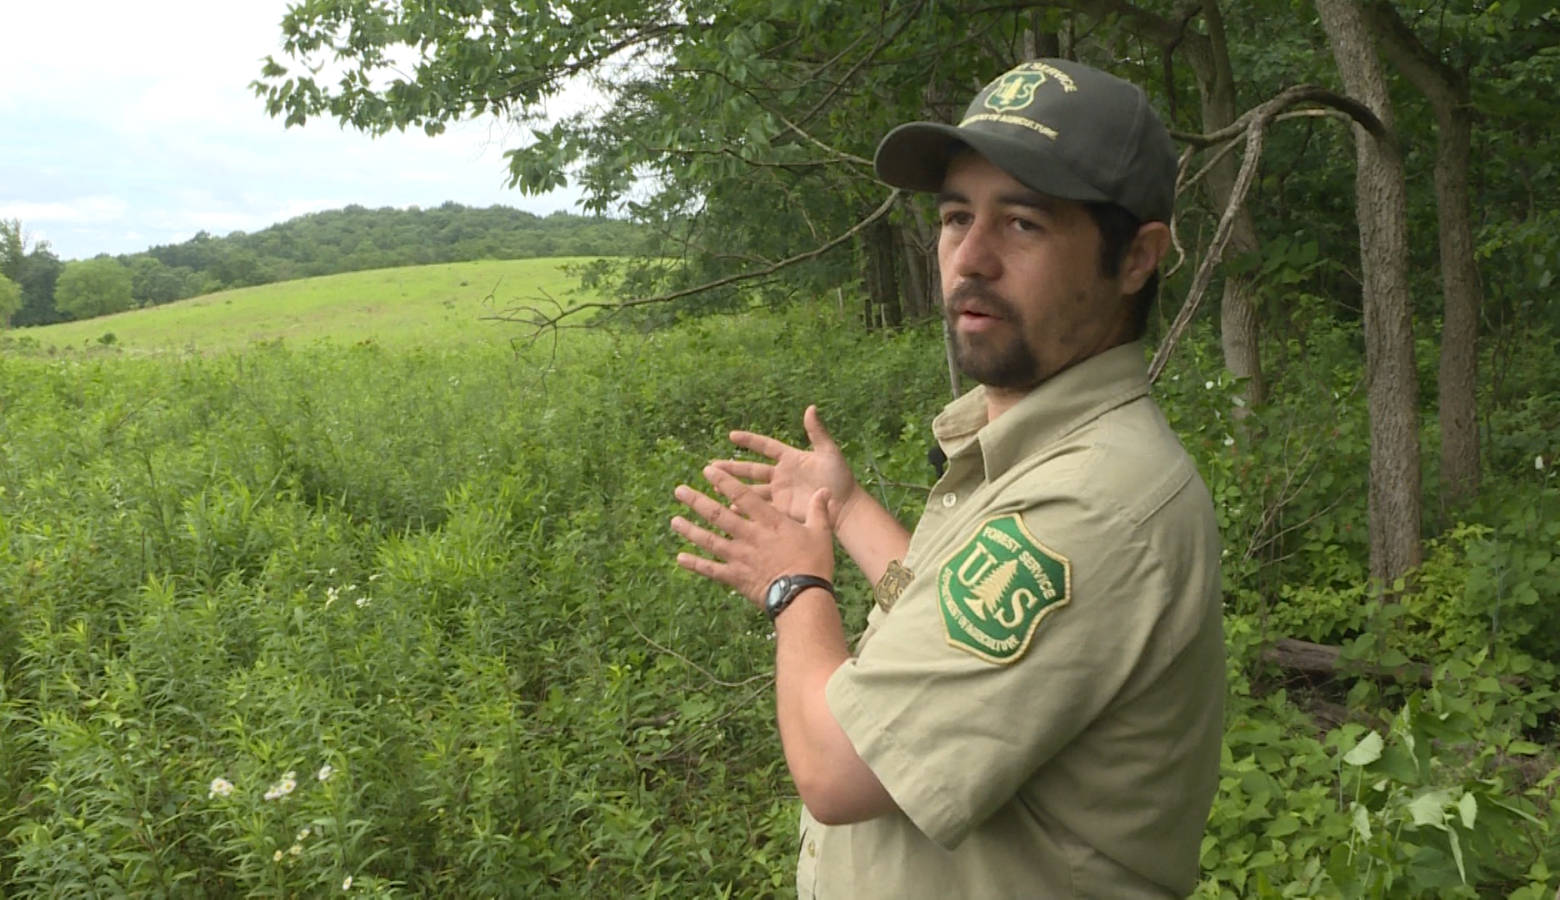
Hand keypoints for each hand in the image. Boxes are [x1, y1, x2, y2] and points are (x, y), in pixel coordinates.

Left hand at [671, 464, 834, 607]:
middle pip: (718, 515)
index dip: (724, 482)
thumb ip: (818, 510)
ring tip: (674, 521)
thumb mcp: (821, 533)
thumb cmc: (814, 563)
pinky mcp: (735, 577)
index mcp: (769, 522)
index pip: (743, 496)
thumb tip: (824, 491)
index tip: (707, 470)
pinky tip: (680, 558)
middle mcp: (749, 536)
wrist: (802, 596)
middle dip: (697, 501)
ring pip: (710, 540)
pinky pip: (711, 570)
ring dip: (690, 530)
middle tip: (679, 491)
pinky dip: (695, 564)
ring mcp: (739, 556)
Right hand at [712, 405, 860, 528]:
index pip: (765, 446)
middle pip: (751, 469)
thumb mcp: (829, 452)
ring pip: (751, 489)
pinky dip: (745, 508)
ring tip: (714, 487)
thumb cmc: (840, 477)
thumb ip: (818, 432)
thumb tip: (811, 408)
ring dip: (733, 488)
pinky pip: (760, 508)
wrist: (846, 506)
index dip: (750, 441)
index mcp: (791, 458)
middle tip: (711, 466)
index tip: (732, 435)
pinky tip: (729, 508)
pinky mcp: (782, 509)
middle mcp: (781, 474)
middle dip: (732, 467)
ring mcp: (780, 492)